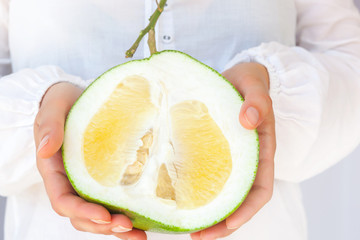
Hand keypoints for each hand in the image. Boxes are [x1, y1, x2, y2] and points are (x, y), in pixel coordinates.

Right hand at [34, 82, 146, 239]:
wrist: (75, 98)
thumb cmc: (62, 103)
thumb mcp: (53, 108)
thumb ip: (48, 126)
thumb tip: (45, 150)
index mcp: (55, 170)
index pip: (63, 200)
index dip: (82, 212)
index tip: (103, 215)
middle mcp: (71, 181)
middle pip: (82, 215)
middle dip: (103, 225)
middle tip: (127, 226)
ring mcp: (88, 181)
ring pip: (98, 213)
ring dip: (116, 227)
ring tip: (139, 233)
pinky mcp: (103, 177)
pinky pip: (111, 200)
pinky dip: (125, 213)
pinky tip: (144, 219)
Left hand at [191, 62, 275, 239]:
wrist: (239, 76)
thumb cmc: (249, 81)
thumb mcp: (254, 85)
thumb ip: (257, 101)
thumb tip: (249, 121)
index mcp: (262, 149)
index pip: (260, 189)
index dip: (247, 211)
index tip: (228, 225)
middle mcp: (247, 160)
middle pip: (240, 200)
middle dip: (223, 222)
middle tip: (197, 236)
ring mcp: (231, 158)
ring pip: (224, 194)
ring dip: (209, 214)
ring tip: (187, 228)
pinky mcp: (215, 152)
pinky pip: (209, 178)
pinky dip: (199, 193)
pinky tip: (180, 199)